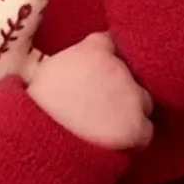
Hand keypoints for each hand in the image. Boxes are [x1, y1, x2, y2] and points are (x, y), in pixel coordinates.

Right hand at [27, 32, 153, 150]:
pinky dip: (135, 136)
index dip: (108, 57)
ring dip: (132, 109)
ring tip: (109, 123)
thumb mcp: (50, 69)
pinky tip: (116, 140)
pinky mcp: (135, 126)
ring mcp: (130, 97)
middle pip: (133, 73)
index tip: (101, 68)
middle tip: (103, 100)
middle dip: (122, 85)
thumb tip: (84, 68)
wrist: (39, 134)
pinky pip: (145, 131)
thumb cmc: (37, 104)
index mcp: (94, 50)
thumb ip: (75, 61)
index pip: (112, 42)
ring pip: (144, 101)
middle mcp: (118, 68)